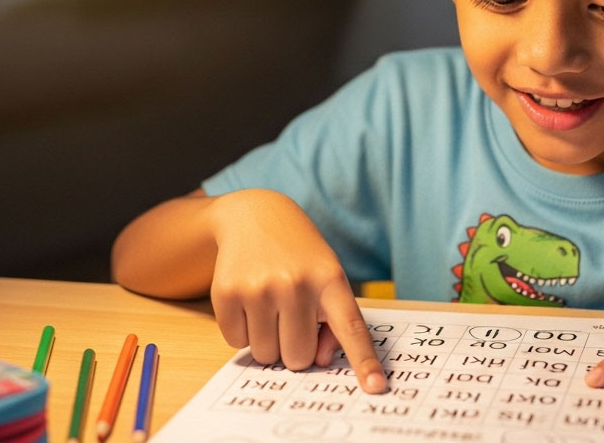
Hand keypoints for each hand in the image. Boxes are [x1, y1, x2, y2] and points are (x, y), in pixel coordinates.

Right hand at [209, 189, 386, 392]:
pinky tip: (249, 300)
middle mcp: (296, 284)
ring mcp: (259, 288)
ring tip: (270, 306)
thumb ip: (332, 320)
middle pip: (297, 358)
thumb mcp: (327, 276)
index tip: (377, 387)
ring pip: (265, 354)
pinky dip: (242, 330)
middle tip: (290, 319)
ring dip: (267, 340)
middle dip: (293, 348)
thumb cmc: (299, 256)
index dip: (364, 361)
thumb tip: (319, 360)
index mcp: (330, 280)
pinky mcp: (227, 292)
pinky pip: (235, 342)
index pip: (351, 328)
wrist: (256, 216)